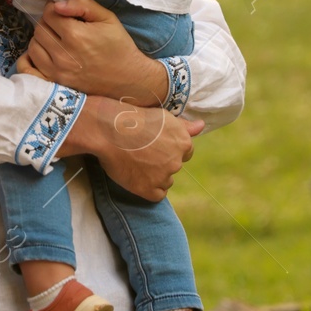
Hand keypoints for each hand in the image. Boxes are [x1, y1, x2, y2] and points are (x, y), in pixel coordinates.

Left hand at [26, 0, 165, 103]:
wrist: (128, 78)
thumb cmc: (118, 46)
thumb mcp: (107, 18)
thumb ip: (82, 5)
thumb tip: (57, 4)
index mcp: (75, 35)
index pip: (49, 13)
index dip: (54, 9)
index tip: (63, 12)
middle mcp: (62, 54)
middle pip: (39, 29)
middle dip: (48, 23)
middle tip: (61, 25)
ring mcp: (57, 71)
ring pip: (33, 46)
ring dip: (41, 39)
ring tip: (55, 39)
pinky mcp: (56, 83)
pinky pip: (30, 70)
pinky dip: (30, 59)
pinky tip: (42, 53)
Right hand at [64, 97, 202, 201]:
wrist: (108, 130)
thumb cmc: (132, 118)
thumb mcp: (162, 116)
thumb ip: (184, 126)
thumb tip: (202, 126)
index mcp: (183, 142)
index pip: (184, 153)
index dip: (168, 149)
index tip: (153, 146)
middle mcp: (177, 161)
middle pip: (174, 167)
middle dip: (161, 162)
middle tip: (141, 152)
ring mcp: (163, 176)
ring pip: (165, 180)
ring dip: (155, 175)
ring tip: (135, 162)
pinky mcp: (148, 189)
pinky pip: (157, 194)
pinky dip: (148, 188)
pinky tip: (136, 176)